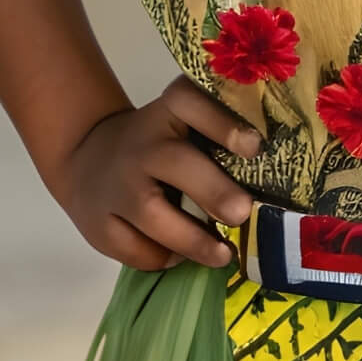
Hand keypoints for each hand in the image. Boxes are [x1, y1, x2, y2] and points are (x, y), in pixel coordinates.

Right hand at [50, 76, 259, 270]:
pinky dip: (161, 258)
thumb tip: (274, 173)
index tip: (255, 146)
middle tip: (243, 214)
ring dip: (193, 240)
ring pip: (152, 215)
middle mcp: (141, 144)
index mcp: (168, 111)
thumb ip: (219, 136)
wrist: (87, 157)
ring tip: (224, 254)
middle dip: (213, 191)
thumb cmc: (160, 143)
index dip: (223, 123)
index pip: (191, 102)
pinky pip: (133, 249)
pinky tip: (181, 257)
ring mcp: (116, 186)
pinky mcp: (99, 224)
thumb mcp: (182, 123)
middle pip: (175, 164)